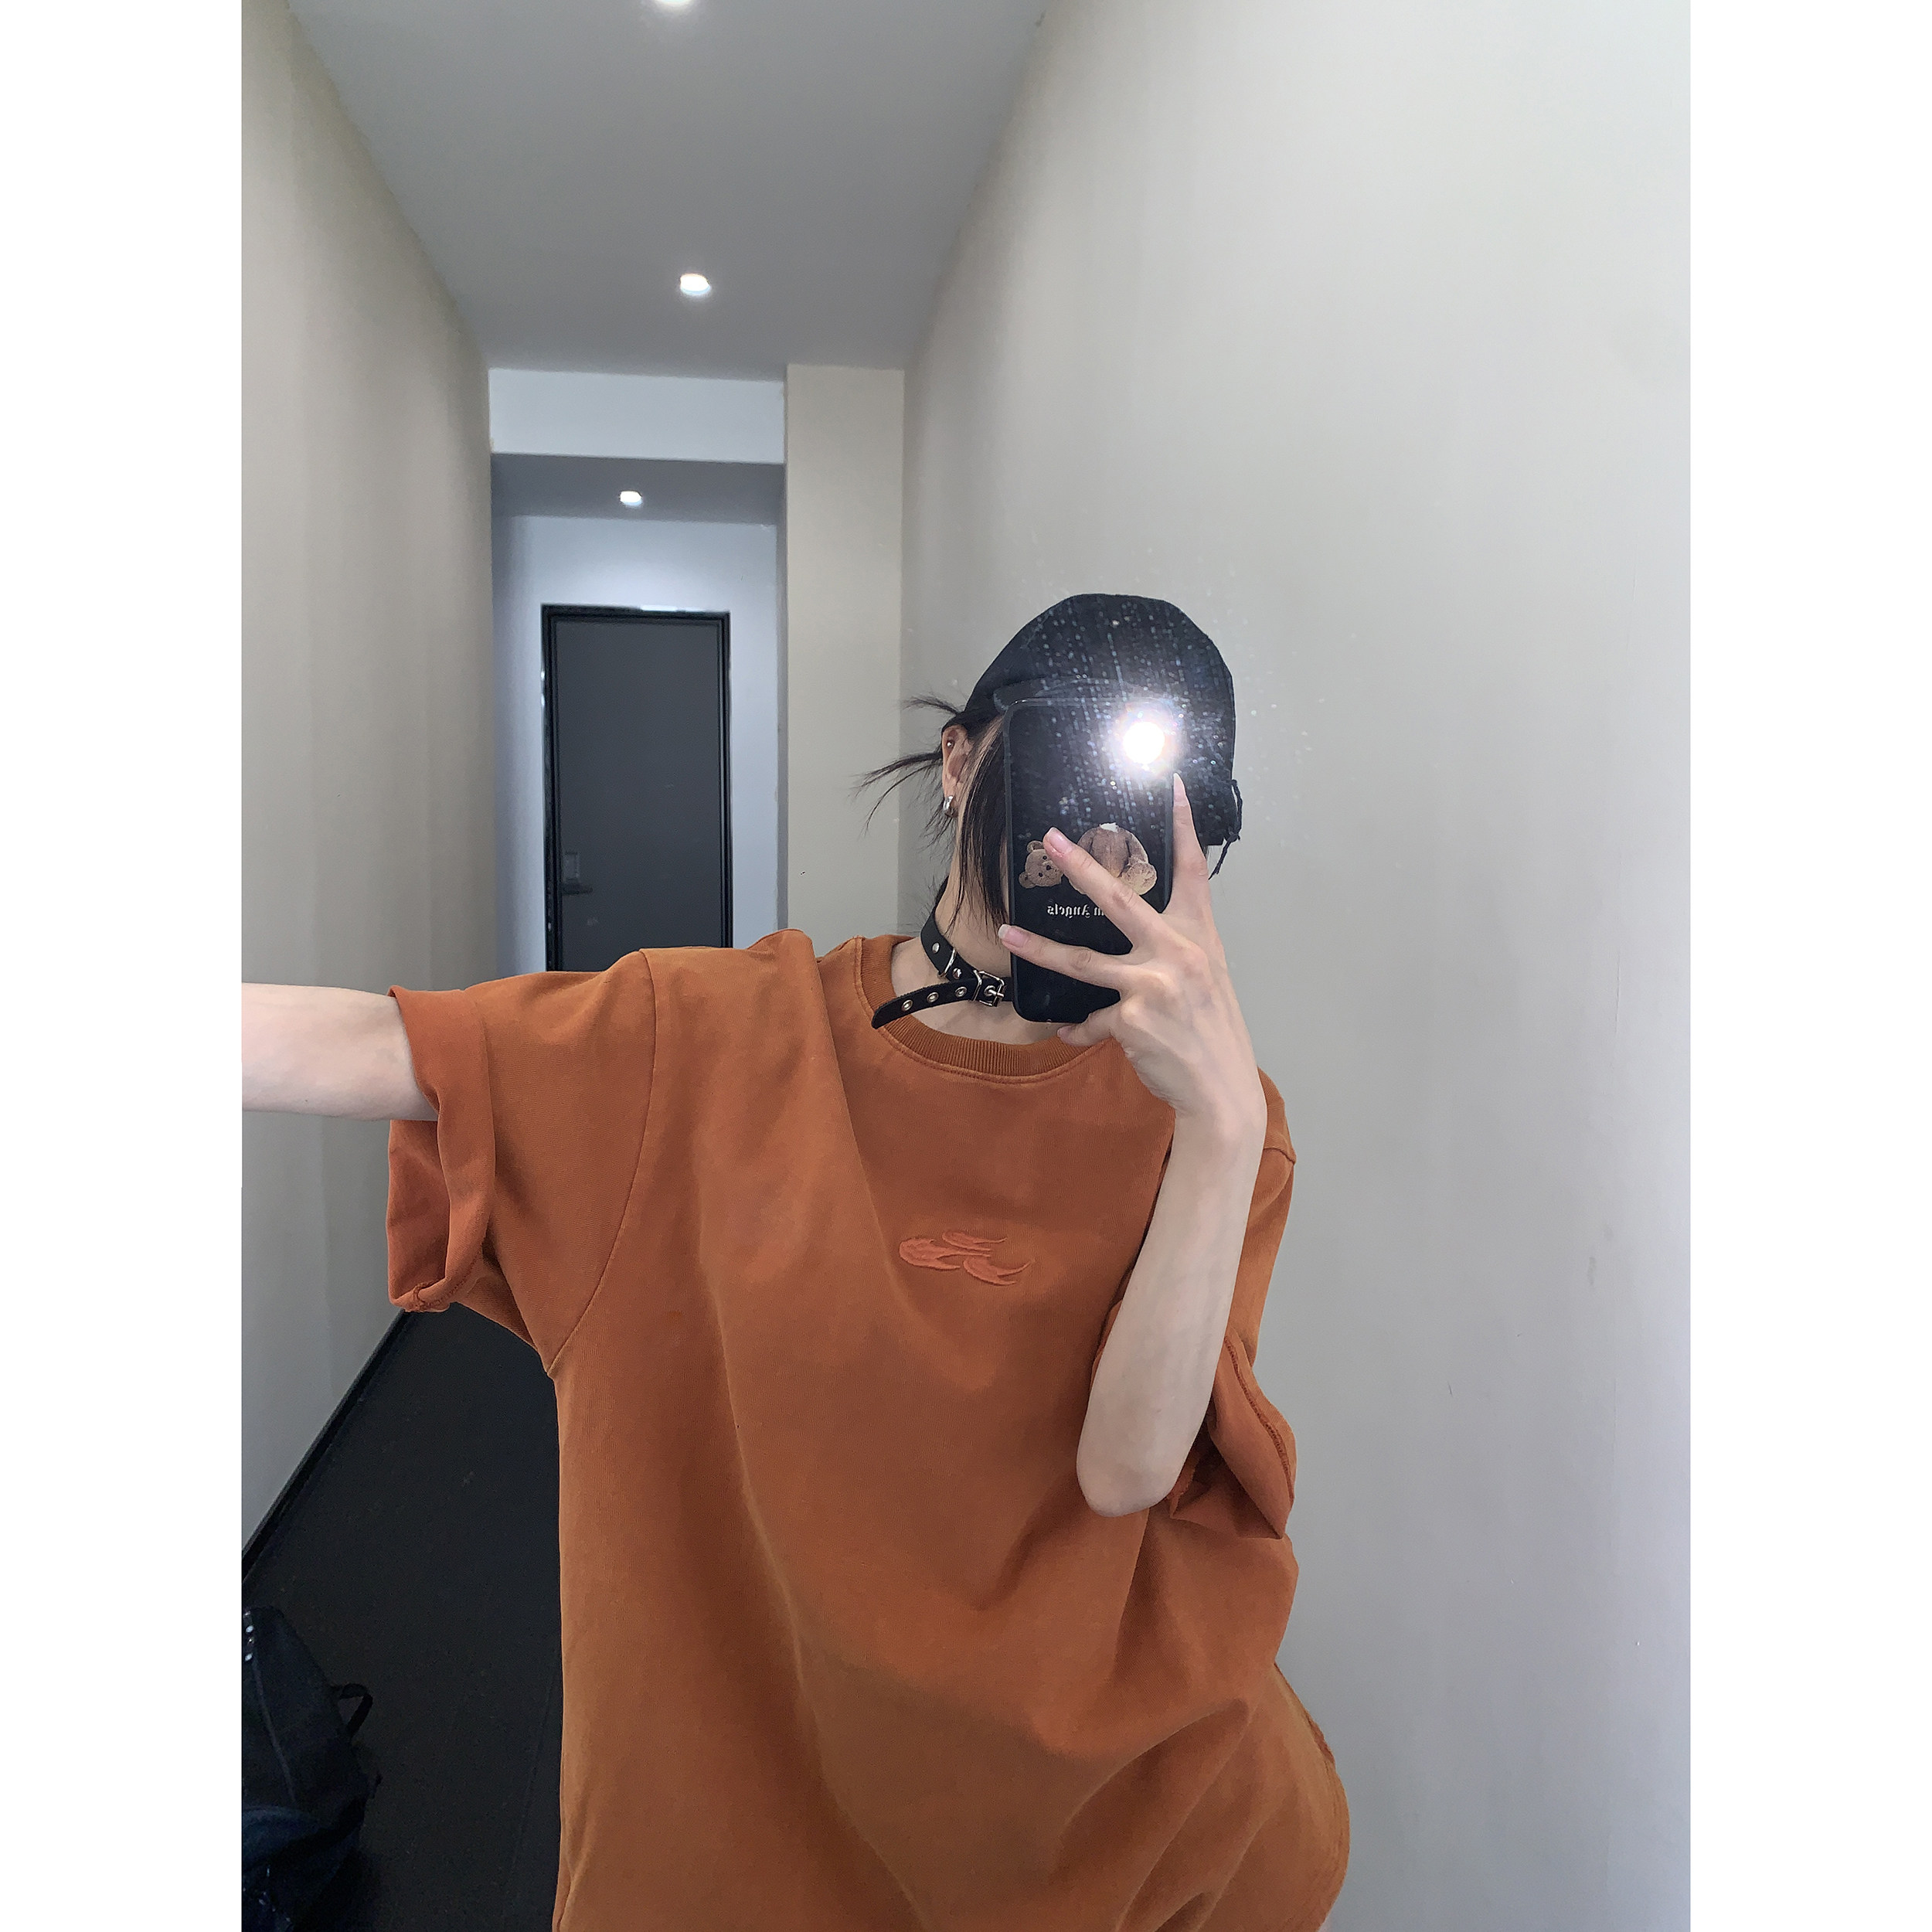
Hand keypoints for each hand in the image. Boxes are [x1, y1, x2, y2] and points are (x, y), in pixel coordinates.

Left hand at [999, 777, 1265, 1144]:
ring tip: (1007, 933)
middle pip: (1119, 900)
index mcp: (1200, 936)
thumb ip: (1175, 950)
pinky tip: (1073, 1034)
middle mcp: (1177, 952)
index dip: (1184, 827)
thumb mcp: (1207, 978)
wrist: (1220, 1089)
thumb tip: (1140, 938)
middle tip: (1050, 839)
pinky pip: (1090, 1018)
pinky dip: (1080, 1028)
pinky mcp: (1130, 1018)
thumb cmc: (1213, 1032)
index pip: (1192, 871)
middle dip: (1081, 867)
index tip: (1174, 787)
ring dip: (1039, 948)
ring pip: (1082, 961)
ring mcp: (1152, 984)